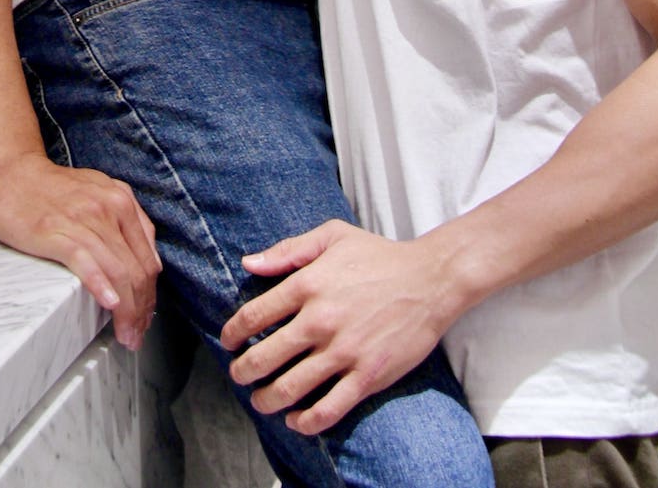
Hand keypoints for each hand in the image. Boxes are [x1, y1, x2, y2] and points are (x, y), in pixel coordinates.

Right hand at [0, 153, 160, 351]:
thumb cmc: (55, 189)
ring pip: (117, 270)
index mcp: (122, 201)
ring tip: (125, 334)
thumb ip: (129, 220)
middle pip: (136, 270)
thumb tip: (152, 261)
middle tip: (136, 336)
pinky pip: (84, 260)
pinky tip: (109, 302)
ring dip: (127, 310)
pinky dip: (100, 283)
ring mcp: (82, 220)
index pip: (148, 259)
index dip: (151, 296)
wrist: (13, 173)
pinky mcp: (54, 231)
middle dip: (141, 310)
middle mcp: (108, 209)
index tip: (145, 318)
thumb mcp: (102, 192)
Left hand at [221, 220, 457, 434]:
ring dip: (267, 399)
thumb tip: (249, 263)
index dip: (233, 333)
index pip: (254, 315)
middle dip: (243, 372)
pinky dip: (306, 421)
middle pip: (265, 356)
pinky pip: (329, 409)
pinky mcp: (367, 376)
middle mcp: (320, 319)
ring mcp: (344, 351)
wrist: (429, 280)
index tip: (228, 342)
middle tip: (238, 376)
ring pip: (291, 387)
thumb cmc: (378, 256)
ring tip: (260, 401)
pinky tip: (296, 420)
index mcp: (308, 284)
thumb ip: (288, 250)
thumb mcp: (332, 236)